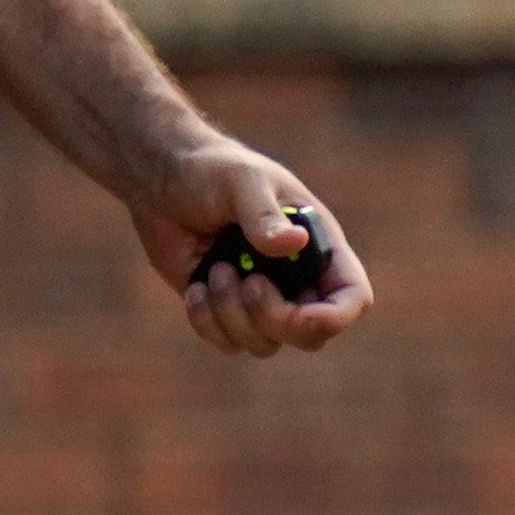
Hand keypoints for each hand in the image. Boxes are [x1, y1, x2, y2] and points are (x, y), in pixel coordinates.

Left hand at [130, 140, 370, 356]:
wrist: (162, 181)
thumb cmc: (213, 171)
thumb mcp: (242, 181)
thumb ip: (264, 214)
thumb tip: (293, 243)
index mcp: (317, 249)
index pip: (352, 298)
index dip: (336, 317)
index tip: (303, 316)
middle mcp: (296, 281)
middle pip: (310, 335)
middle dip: (276, 319)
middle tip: (248, 282)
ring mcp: (260, 299)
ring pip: (264, 343)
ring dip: (233, 314)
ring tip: (215, 270)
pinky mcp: (223, 309)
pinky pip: (227, 342)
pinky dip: (206, 322)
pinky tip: (196, 286)